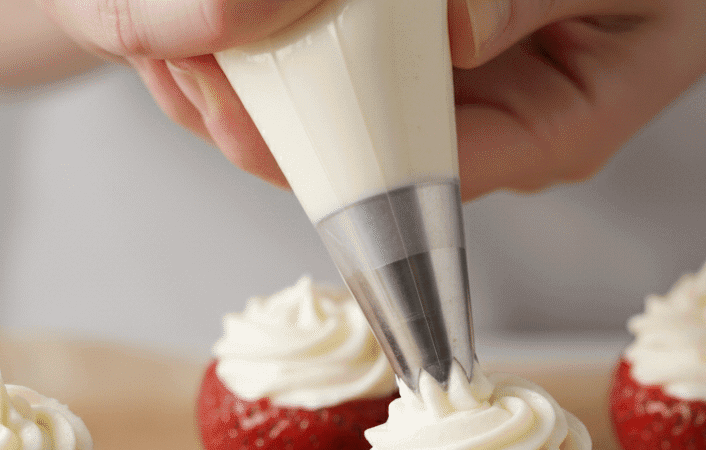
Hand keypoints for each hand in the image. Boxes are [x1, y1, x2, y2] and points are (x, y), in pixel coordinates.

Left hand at [36, 0, 705, 199]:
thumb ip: (534, 3)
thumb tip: (445, 27)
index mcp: (536, 141)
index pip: (398, 176)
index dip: (299, 145)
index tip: (217, 90)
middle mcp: (483, 135)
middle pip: (342, 155)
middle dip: (246, 107)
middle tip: (169, 46)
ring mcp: (460, 101)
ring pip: (336, 111)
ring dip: (255, 70)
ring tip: (176, 27)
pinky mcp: (447, 61)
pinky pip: (360, 65)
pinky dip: (297, 35)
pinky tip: (241, 20)